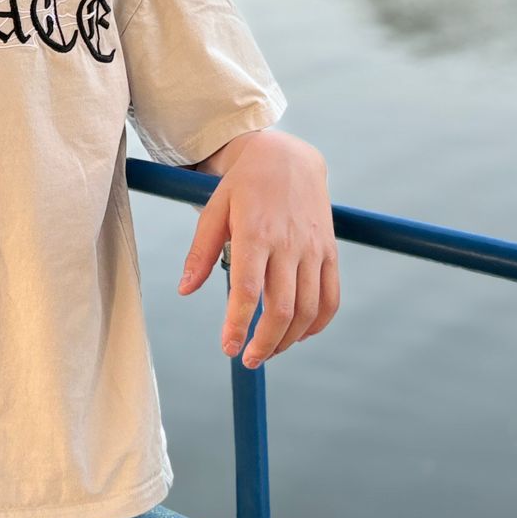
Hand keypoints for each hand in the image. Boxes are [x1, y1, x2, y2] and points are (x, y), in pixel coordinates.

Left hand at [177, 130, 338, 367]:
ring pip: (308, 309)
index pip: (248, 290)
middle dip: (265, 343)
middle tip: (248, 359)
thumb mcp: (214, 209)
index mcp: (254, 232)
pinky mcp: (329, 251)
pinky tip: (299, 334)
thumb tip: (185, 290)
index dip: (238, 324)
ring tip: (268, 350)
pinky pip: (331, 297)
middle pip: (282, 308)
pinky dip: (318, 323)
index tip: (229, 348)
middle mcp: (287, 243)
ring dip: (289, 339)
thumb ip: (200, 251)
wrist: (287, 158)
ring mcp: (312, 248)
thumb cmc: (244, 185)